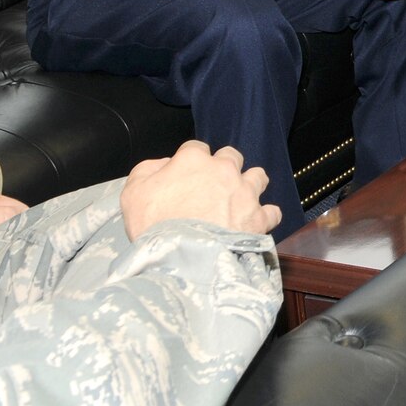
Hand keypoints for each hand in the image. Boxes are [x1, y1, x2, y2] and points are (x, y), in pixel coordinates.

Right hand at [120, 141, 280, 241]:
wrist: (181, 256)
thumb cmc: (153, 225)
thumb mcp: (132, 193)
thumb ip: (147, 170)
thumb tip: (164, 164)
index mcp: (193, 160)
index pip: (195, 148)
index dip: (191, 161)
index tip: (186, 175)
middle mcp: (224, 170)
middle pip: (231, 156)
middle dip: (224, 167)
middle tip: (214, 185)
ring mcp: (245, 192)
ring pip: (257, 176)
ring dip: (249, 184)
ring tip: (240, 199)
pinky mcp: (258, 217)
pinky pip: (272, 210)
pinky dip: (265, 216)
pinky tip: (256, 222)